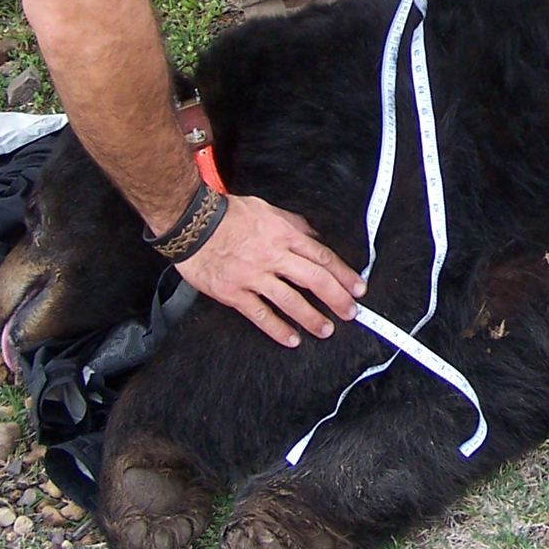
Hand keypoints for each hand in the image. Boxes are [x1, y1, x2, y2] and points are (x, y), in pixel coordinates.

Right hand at [172, 193, 365, 346]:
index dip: (343, 274)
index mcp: (283, 235)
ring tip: (326, 329)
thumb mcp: (267, 209)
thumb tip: (314, 237)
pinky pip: (260, 314)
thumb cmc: (228, 214)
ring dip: (312, 317)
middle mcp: (273, 256)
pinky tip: (292, 339)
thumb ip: (293, 224)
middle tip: (351, 313)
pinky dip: (278, 329)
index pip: (322, 257)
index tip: (357, 288)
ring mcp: (253, 276)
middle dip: (337, 298)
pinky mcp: (234, 292)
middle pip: (314, 279)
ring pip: (291, 300)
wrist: (191, 224)